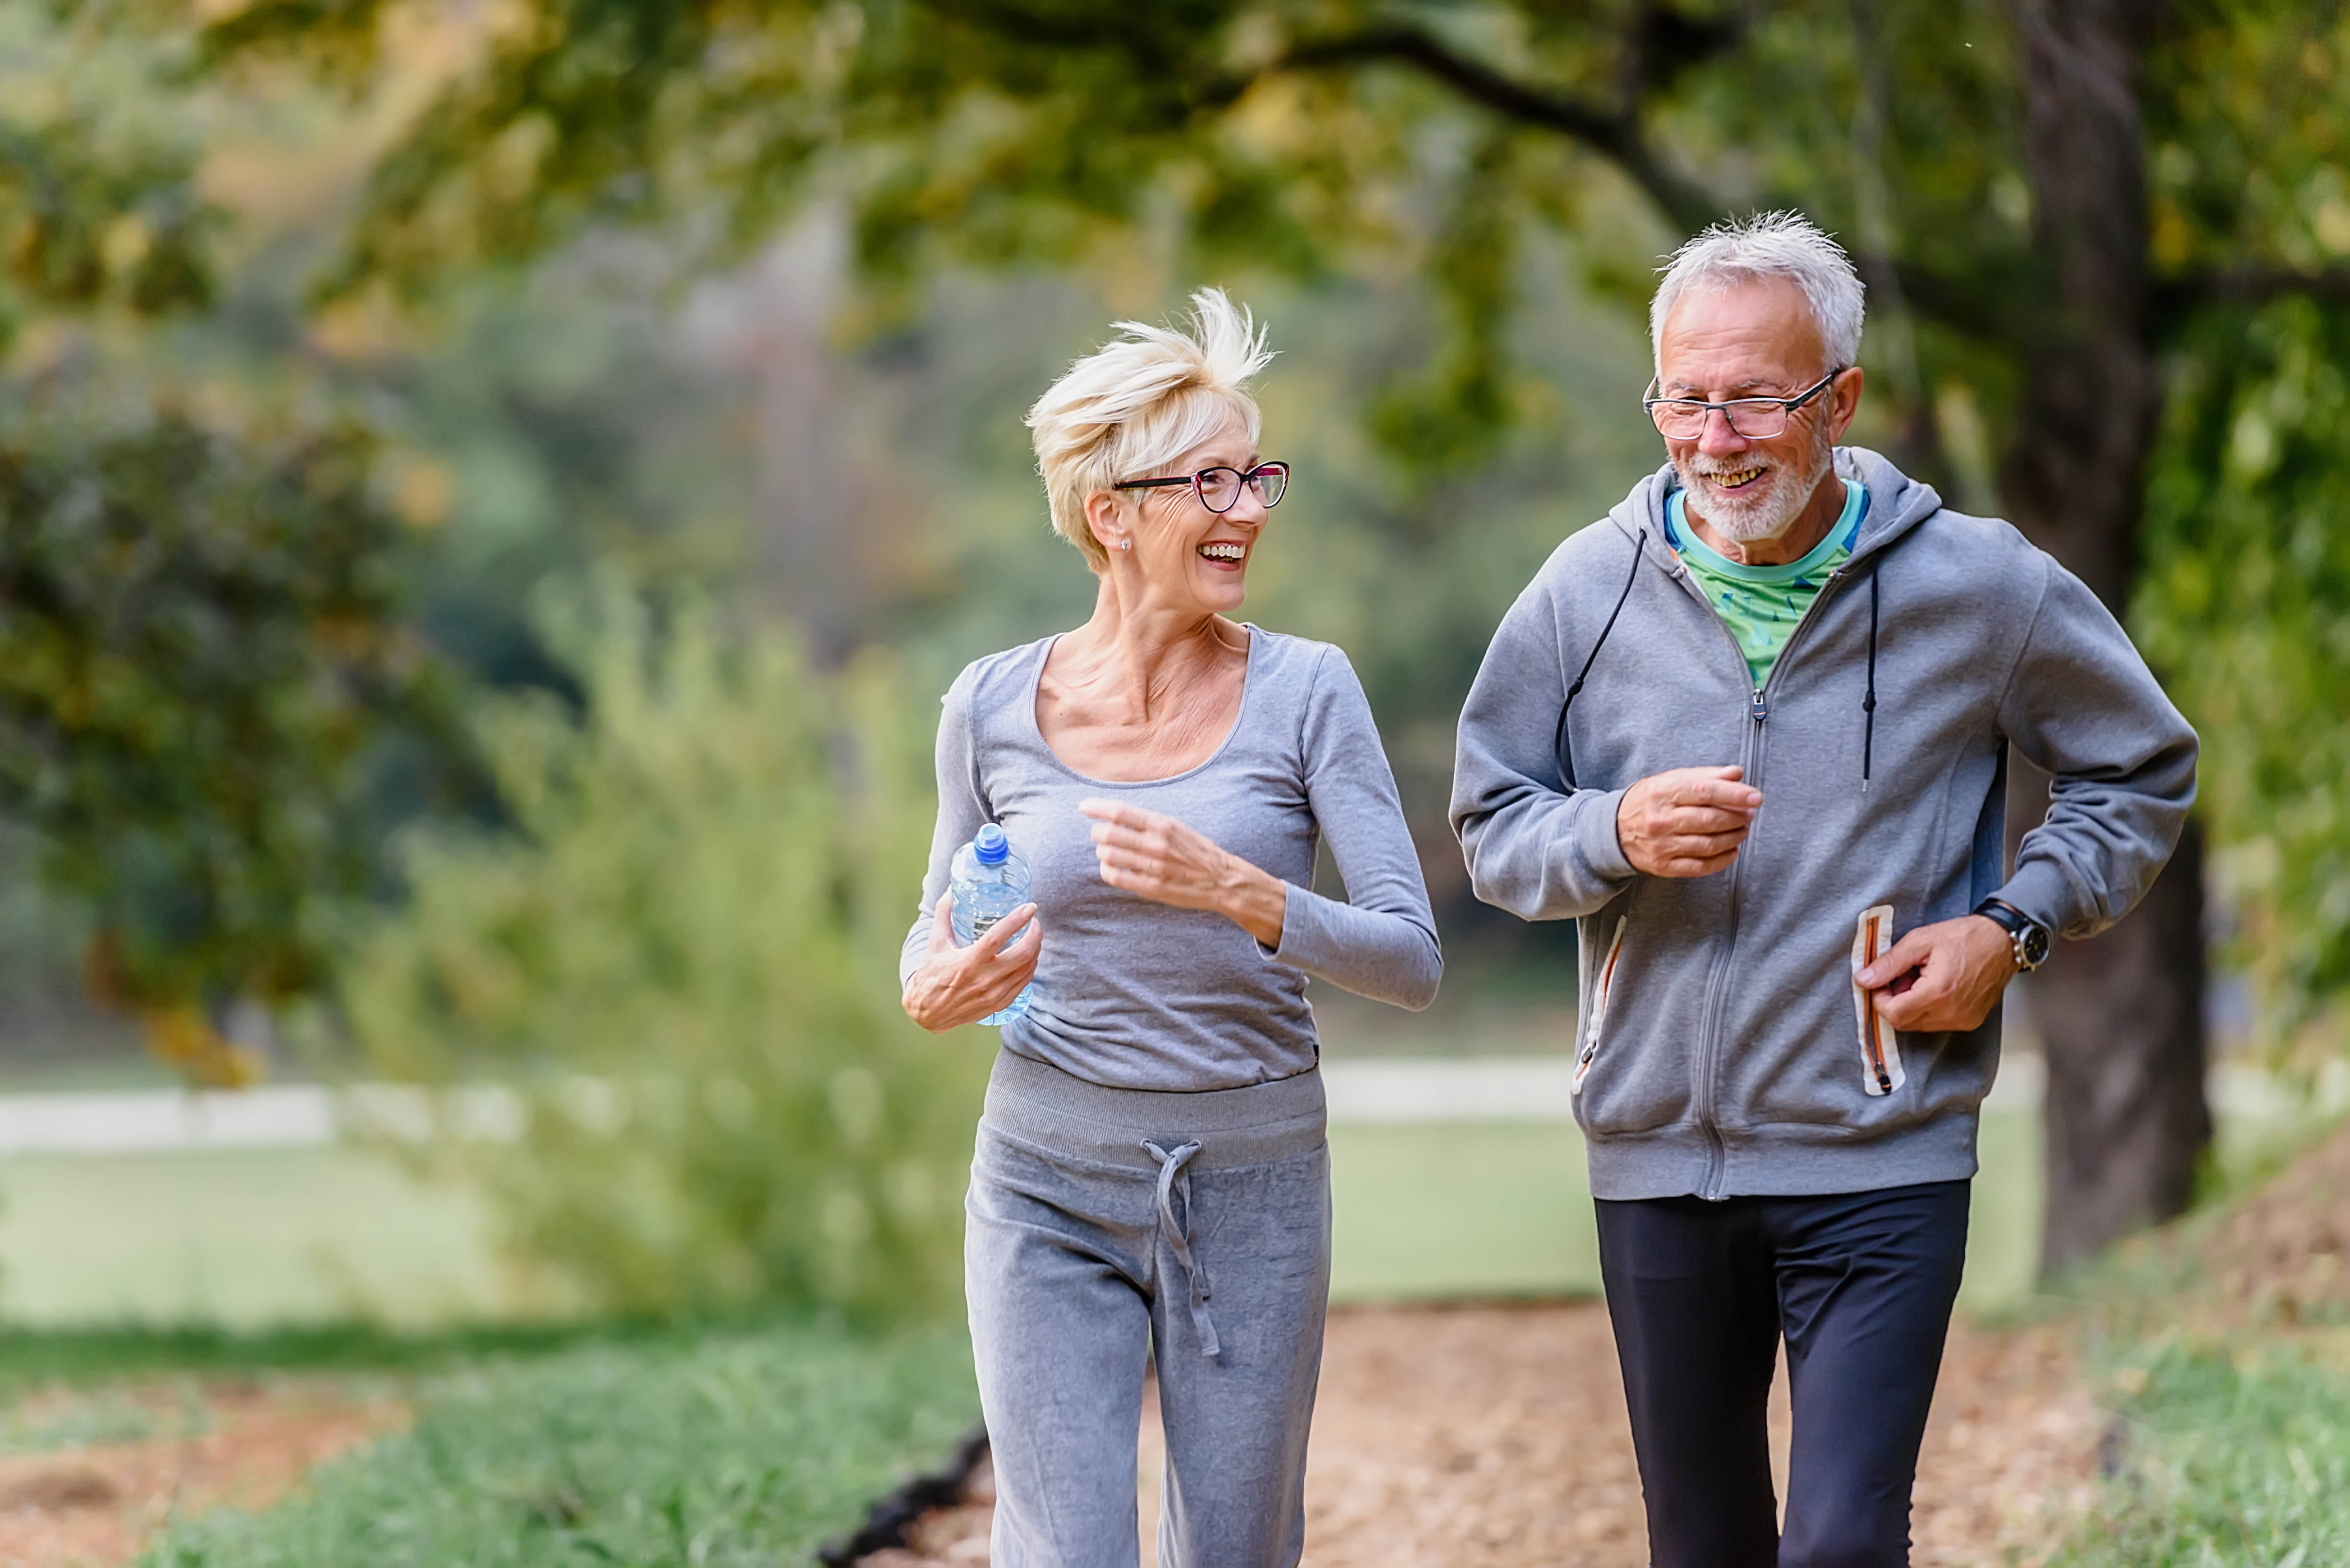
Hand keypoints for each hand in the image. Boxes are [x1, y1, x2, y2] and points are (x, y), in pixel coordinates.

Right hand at [901, 893, 1042, 1032]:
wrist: (928, 1013)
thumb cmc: (931, 976)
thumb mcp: (935, 943)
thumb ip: (944, 914)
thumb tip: (951, 889)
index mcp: (968, 962)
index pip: (998, 936)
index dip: (1017, 919)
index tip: (1029, 907)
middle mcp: (984, 979)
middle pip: (1023, 954)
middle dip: (1035, 934)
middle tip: (1034, 922)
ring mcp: (995, 994)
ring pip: (1028, 968)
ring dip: (1035, 949)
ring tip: (1033, 937)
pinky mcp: (1000, 1004)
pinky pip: (1024, 983)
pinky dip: (1030, 967)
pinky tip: (1028, 957)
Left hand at [1078, 798, 1286, 947]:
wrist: (1221, 880)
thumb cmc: (1196, 851)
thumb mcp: (1176, 827)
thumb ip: (1148, 821)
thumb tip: (1114, 814)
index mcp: (1163, 824)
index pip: (1120, 812)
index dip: (1097, 807)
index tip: (1084, 807)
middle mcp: (1156, 844)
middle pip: (1108, 833)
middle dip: (1096, 832)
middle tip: (1098, 833)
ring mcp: (1152, 867)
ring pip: (1107, 855)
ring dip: (1101, 851)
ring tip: (1107, 851)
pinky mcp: (1150, 887)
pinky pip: (1115, 877)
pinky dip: (1106, 870)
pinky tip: (1110, 867)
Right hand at [1616, 766, 1762, 877]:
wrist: (1614, 830)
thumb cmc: (1649, 802)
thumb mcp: (1671, 780)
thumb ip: (1705, 776)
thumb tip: (1736, 774)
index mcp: (1662, 792)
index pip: (1704, 792)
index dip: (1734, 795)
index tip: (1755, 797)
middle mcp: (1660, 820)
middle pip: (1709, 820)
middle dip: (1736, 817)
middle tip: (1749, 814)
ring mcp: (1661, 845)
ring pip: (1708, 844)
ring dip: (1733, 838)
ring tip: (1742, 830)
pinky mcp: (1663, 866)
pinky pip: (1700, 866)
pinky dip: (1722, 860)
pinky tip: (1732, 851)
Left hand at [1859, 915, 2017, 1032]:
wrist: (2004, 942)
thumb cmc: (1965, 937)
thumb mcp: (1920, 941)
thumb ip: (1889, 963)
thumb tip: (1863, 979)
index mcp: (1937, 993)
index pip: (1893, 1014)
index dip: (1879, 999)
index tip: (1880, 982)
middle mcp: (1951, 1013)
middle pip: (1904, 1023)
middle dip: (1895, 1001)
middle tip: (1903, 976)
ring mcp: (1963, 1020)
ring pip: (1919, 1025)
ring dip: (1911, 1005)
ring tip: (1921, 978)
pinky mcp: (1970, 1021)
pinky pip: (1937, 1023)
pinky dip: (1928, 1009)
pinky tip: (1935, 986)